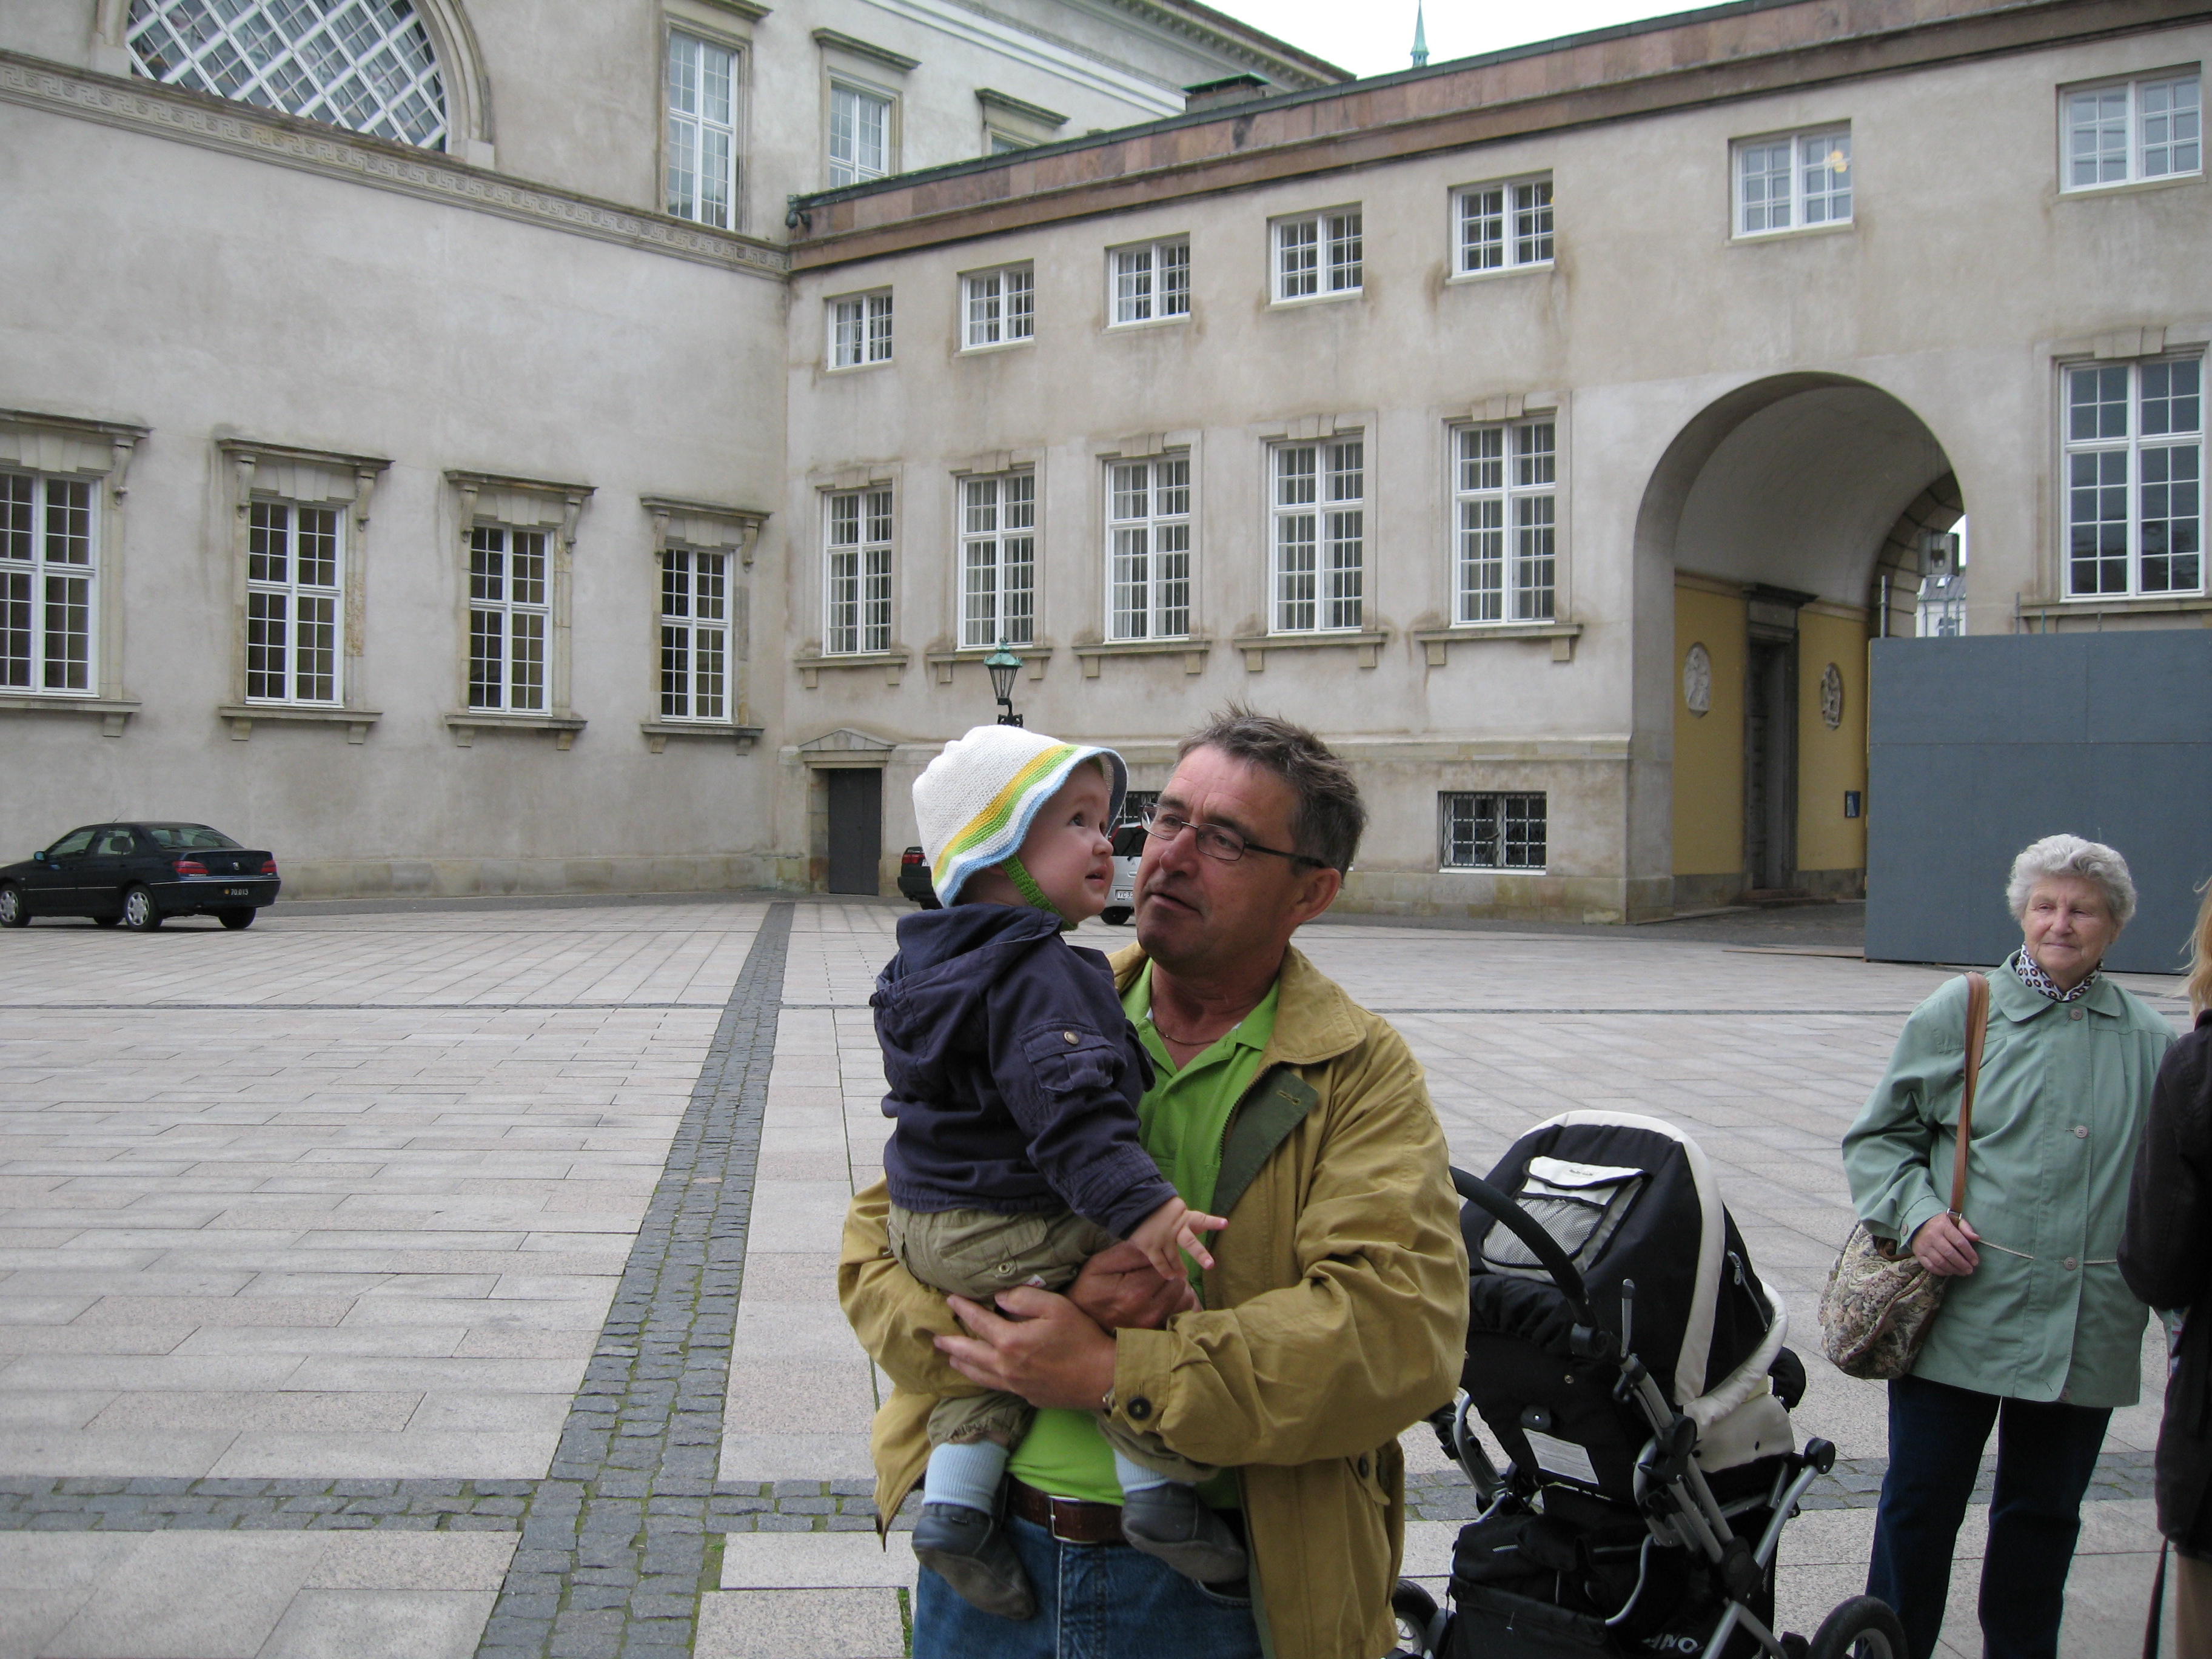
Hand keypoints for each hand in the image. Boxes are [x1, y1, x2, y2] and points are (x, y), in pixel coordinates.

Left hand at [935, 1286, 1118, 1409]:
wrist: (1101, 1379)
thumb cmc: (1081, 1339)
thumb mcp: (1056, 1307)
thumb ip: (1024, 1298)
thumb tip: (999, 1297)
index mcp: (1010, 1341)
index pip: (978, 1321)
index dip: (963, 1309)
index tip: (950, 1300)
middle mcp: (1005, 1366)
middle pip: (969, 1354)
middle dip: (950, 1344)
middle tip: (935, 1339)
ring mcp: (1014, 1384)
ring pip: (978, 1375)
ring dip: (961, 1365)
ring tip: (950, 1360)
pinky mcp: (1025, 1396)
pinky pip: (995, 1386)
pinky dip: (981, 1379)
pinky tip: (983, 1376)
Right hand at [1066, 1241, 1197, 1330]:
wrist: (1080, 1317)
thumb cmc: (1090, 1286)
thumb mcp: (1101, 1263)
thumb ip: (1130, 1254)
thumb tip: (1156, 1248)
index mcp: (1135, 1293)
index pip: (1166, 1268)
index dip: (1159, 1260)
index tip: (1147, 1261)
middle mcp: (1148, 1313)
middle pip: (1178, 1284)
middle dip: (1169, 1273)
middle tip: (1153, 1272)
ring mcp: (1154, 1326)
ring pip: (1185, 1299)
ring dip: (1176, 1289)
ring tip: (1158, 1284)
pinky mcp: (1156, 1333)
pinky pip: (1181, 1314)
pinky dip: (1177, 1303)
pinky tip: (1162, 1297)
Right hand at [1127, 1196, 1228, 1280]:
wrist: (1137, 1205)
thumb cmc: (1163, 1210)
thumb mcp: (1179, 1210)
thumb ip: (1191, 1220)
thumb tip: (1205, 1227)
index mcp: (1185, 1218)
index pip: (1201, 1220)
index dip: (1213, 1222)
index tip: (1225, 1224)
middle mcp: (1175, 1229)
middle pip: (1189, 1243)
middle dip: (1200, 1254)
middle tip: (1210, 1265)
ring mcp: (1162, 1239)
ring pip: (1173, 1257)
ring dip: (1179, 1268)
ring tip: (1183, 1275)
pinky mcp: (1150, 1246)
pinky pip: (1159, 1262)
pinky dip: (1165, 1270)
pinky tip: (1170, 1276)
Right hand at [1910, 1212, 1979, 1275]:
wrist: (1918, 1223)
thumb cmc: (1941, 1223)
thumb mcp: (1954, 1220)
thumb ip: (1966, 1228)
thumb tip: (1976, 1238)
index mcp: (1943, 1226)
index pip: (1959, 1242)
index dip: (1970, 1254)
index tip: (1975, 1262)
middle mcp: (1932, 1235)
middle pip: (1950, 1254)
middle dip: (1962, 1264)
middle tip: (1970, 1270)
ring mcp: (1924, 1245)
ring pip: (1940, 1262)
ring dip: (1953, 1269)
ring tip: (1962, 1272)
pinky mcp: (1918, 1253)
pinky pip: (1930, 1266)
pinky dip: (1941, 1272)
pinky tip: (1950, 1272)